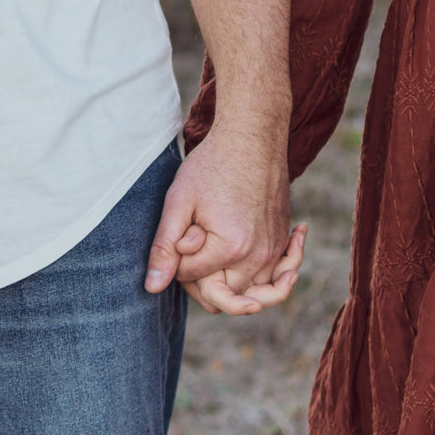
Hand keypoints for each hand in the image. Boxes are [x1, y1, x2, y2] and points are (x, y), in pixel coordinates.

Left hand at [145, 122, 305, 315]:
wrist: (253, 137)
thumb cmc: (212, 165)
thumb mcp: (179, 202)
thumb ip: (165, 247)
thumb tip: (152, 287)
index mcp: (231, 248)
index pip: (189, 278)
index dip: (175, 259)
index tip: (179, 231)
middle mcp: (258, 256)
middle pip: (220, 297)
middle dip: (199, 278)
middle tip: (192, 243)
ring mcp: (274, 250)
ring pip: (248, 294)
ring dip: (226, 282)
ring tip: (212, 250)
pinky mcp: (282, 242)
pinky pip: (271, 277)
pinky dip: (258, 276)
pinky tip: (242, 251)